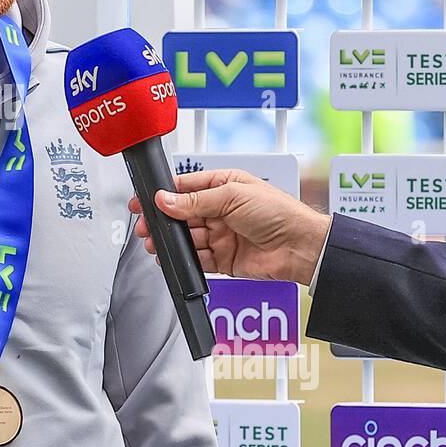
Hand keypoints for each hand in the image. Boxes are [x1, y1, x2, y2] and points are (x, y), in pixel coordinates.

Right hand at [127, 168, 331, 284]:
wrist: (300, 248)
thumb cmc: (279, 213)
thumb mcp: (233, 196)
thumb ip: (196, 201)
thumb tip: (166, 199)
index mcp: (224, 186)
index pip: (186, 187)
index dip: (164, 194)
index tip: (144, 200)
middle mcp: (221, 210)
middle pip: (182, 215)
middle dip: (163, 221)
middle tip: (147, 226)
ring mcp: (222, 234)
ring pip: (187, 238)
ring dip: (172, 242)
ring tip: (157, 244)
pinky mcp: (224, 258)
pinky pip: (198, 259)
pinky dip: (185, 260)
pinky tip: (176, 258)